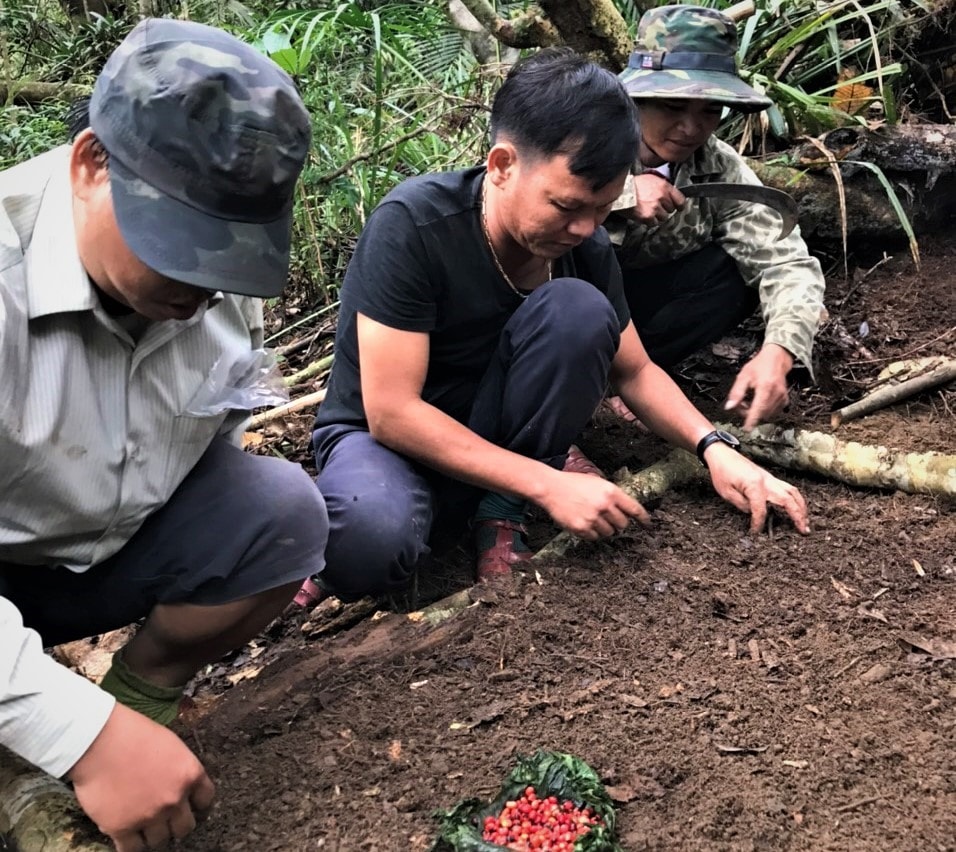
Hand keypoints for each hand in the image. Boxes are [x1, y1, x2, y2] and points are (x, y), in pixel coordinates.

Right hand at [68, 703, 214, 850]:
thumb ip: (178, 768)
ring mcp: (149, 815)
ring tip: (143, 824)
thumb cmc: (134, 733)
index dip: (197, 803)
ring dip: (152, 834)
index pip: (206, 798)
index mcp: (189, 773)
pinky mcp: (122, 828)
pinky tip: (126, 835)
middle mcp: (174, 798)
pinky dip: (130, 844)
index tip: (190, 804)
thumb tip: (177, 782)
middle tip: (165, 819)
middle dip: (176, 824)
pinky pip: (132, 849)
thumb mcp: (170, 744)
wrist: (100, 741)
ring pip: (159, 841)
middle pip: (185, 827)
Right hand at [539, 470, 651, 540]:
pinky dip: (592, 533)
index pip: (634, 508)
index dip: (643, 518)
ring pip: (609, 532)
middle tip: (609, 518)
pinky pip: (595, 537)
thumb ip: (612, 495)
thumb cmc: (573, 483)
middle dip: (618, 523)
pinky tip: (585, 523)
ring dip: (605, 529)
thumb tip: (625, 509)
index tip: (647, 524)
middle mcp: (604, 505)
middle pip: (623, 524)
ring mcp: (593, 518)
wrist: (551, 488)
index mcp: (611, 492)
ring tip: (594, 519)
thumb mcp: (597, 482)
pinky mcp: (582, 528)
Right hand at [630, 173, 684, 224]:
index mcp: (664, 186)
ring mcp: (655, 207)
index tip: (678, 207)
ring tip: (649, 210)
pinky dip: (649, 221)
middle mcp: (662, 197)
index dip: (679, 205)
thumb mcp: (651, 179)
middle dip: (664, 209)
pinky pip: (654, 223)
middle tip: (656, 206)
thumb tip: (669, 193)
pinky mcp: (648, 216)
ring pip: (663, 218)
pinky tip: (644, 214)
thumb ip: (662, 186)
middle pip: (671, 210)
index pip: (681, 200)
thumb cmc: (633, 185)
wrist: (621, 192)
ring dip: (657, 216)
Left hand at [703, 442, 809, 534]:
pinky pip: (788, 488)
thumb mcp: (726, 493)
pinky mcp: (770, 477)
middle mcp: (767, 481)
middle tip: (804, 530)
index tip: (756, 532)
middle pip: (788, 499)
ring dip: (802, 507)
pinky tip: (798, 507)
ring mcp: (770, 478)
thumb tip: (754, 514)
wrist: (722, 454)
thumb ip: (742, 505)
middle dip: (798, 516)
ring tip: (805, 521)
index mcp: (754, 485)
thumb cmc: (722, 472)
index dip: (759, 523)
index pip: (761, 509)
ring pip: (792, 492)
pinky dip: (796, 498)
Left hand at [724, 344, 793, 430]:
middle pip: (761, 413)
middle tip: (742, 404)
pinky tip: (759, 402)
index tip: (747, 428)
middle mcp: (776, 394)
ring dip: (757, 412)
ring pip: (767, 414)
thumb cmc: (760, 365)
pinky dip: (764, 410)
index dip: (752, 420)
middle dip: (749, 413)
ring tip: (750, 401)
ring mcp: (782, 398)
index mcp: (765, 387)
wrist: (776, 359)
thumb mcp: (743, 376)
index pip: (758, 408)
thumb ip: (736, 393)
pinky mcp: (784, 400)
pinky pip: (773, 411)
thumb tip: (729, 407)